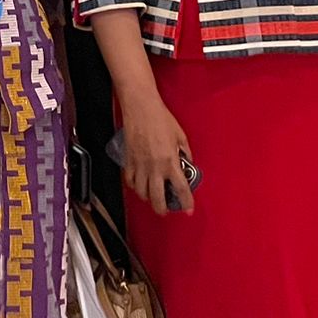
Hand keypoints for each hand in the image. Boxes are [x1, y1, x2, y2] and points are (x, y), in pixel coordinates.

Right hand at [119, 94, 195, 216]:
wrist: (141, 107)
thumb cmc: (161, 118)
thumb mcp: (180, 135)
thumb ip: (185, 152)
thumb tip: (187, 162)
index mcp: (170, 162)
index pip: (181, 189)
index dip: (186, 203)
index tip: (188, 210)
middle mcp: (155, 167)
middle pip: (157, 199)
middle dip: (162, 209)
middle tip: (165, 210)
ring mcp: (140, 165)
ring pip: (141, 193)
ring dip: (148, 198)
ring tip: (152, 196)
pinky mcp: (128, 160)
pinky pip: (130, 180)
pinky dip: (134, 186)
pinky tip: (139, 184)